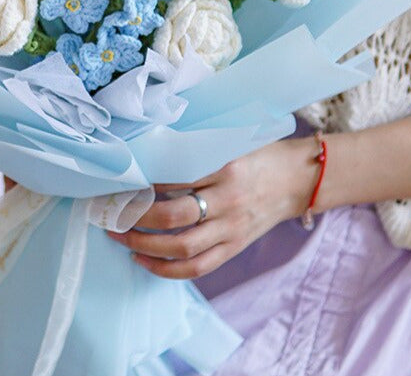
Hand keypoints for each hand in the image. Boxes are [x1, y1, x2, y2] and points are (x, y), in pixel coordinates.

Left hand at [106, 138, 316, 278]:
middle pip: (175, 215)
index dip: (144, 180)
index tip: (120, 178)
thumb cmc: (260, 153)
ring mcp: (233, 228)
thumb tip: (151, 148)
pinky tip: (143, 261)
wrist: (298, 179)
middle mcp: (229, 200)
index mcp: (226, 167)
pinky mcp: (235, 247)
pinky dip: (166, 270)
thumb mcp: (231, 140)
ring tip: (119, 236)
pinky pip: (198, 267)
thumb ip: (197, 146)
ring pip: (184, 247)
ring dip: (145, 245)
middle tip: (111, 211)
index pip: (176, 176)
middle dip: (137, 216)